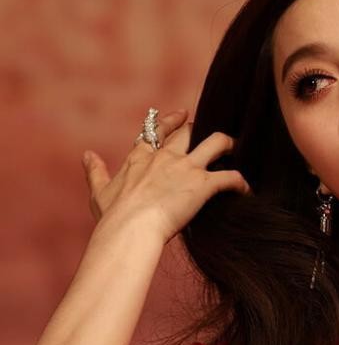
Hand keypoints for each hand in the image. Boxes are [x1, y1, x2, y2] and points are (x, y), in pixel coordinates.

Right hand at [82, 109, 250, 242]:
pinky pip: (231, 177)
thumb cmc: (114, 216)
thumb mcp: (100, 192)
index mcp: (142, 158)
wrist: (130, 229)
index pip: (157, 131)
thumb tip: (87, 155)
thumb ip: (95, 171)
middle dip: (199, 130)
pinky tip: (246, 189)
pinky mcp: (204, 184)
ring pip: (217, 142)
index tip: (181, 115)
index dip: (171, 121)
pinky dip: (241, 182)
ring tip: (234, 149)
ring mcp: (187, 168)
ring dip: (228, 144)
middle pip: (189, 132)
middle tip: (208, 133)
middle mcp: (167, 157)